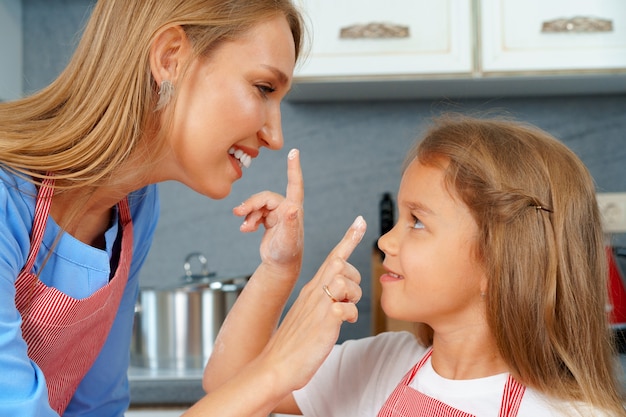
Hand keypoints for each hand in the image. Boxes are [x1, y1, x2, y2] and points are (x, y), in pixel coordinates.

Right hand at [233, 149, 303, 267]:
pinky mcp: (269, 220)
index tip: (294, 152)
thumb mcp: (287, 240)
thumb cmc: (286, 254)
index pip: (294, 184)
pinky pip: (255, 213)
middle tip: (238, 213)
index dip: (293, 168)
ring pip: (258, 205)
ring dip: (249, 214)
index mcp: (293, 209)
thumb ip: (290, 224)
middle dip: (251, 203)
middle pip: (265, 197)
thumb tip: (293, 208)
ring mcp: (278, 214)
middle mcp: (286, 209)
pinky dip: (248, 220)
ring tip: (244, 227)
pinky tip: (245, 229)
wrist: (280, 267)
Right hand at [257, 215, 366, 390]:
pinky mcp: (324, 323)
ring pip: (344, 281)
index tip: (360, 221)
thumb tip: (339, 295)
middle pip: (340, 262)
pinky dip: (350, 316)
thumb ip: (324, 301)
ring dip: (352, 296)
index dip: (349, 238)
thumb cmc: (294, 345)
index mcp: (312, 290)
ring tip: (343, 314)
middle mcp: (314, 293)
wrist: (274, 366)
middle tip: (349, 297)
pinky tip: (341, 324)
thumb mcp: (311, 315)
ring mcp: (318, 307)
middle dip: (354, 274)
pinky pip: (346, 309)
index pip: (333, 257)